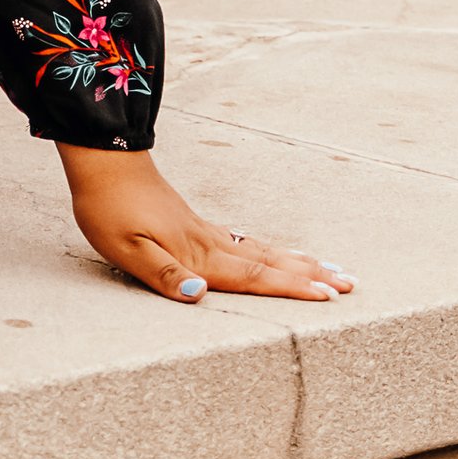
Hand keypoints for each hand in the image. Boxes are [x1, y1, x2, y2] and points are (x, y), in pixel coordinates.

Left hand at [59, 145, 354, 307]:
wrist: (104, 162)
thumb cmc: (109, 210)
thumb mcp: (126, 249)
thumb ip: (164, 274)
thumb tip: (199, 294)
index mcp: (197, 254)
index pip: (253, 277)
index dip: (292, 288)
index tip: (330, 296)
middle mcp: (209, 243)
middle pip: (269, 262)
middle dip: (311, 276)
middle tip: (352, 284)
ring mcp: (205, 231)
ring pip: (262, 250)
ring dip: (298, 262)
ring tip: (332, 268)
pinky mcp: (196, 224)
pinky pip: (245, 242)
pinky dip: (271, 250)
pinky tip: (280, 253)